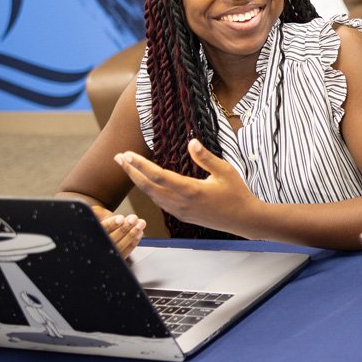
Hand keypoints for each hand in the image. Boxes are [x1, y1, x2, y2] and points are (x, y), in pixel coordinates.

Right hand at [88, 206, 145, 257]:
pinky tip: (140, 233)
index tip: (121, 218)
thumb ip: (97, 213)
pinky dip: (133, 243)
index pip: (100, 230)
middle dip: (124, 228)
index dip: (111, 224)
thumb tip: (98, 211)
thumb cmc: (99, 221)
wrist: (98, 233)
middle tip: (134, 218)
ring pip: (120, 246)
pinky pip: (125, 252)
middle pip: (111, 239)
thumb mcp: (95, 215)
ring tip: (141, 223)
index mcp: (89, 235)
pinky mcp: (116, 258)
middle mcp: (96, 247)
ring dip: (132, 234)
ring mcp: (106, 255)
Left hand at [116, 140, 260, 235]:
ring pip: (152, 195)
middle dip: (131, 171)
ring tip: (128, 167)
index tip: (127, 155)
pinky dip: (149, 190)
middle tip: (117, 158)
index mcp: (192, 190)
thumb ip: (206, 157)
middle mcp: (181, 203)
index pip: (159, 176)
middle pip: (148, 187)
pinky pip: (160, 202)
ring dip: (138, 181)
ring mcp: (180, 211)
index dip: (140, 165)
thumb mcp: (225, 171)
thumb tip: (191, 142)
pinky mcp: (182, 216)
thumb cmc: (237, 193)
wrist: (244, 219)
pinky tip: (146, 182)